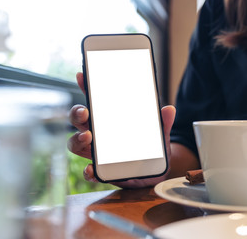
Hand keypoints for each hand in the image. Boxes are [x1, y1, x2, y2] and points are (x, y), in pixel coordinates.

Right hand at [68, 72, 175, 187]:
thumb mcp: (159, 134)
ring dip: (78, 139)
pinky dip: (88, 171)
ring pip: (76, 144)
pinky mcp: (102, 171)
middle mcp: (99, 135)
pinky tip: (92, 169)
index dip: (87, 88)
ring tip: (88, 137)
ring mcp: (98, 153)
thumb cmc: (151, 148)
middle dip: (77, 114)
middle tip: (85, 113)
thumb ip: (162, 123)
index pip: (95, 102)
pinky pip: (89, 172)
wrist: (155, 171)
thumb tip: (169, 109)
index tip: (83, 76)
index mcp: (109, 122)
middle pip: (79, 121)